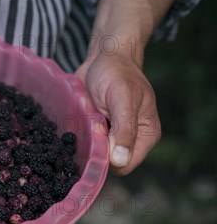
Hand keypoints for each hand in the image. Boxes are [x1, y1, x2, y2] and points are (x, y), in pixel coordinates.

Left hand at [76, 51, 160, 175]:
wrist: (104, 57)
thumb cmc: (117, 73)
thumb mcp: (122, 99)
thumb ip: (124, 129)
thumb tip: (120, 161)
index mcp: (146, 136)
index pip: (125, 165)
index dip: (108, 159)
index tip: (95, 139)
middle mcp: (130, 140)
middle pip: (107, 163)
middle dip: (93, 148)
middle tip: (88, 124)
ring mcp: (111, 136)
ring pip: (93, 154)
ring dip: (83, 141)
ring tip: (83, 119)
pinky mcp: (96, 130)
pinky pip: (83, 142)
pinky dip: (77, 134)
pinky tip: (77, 120)